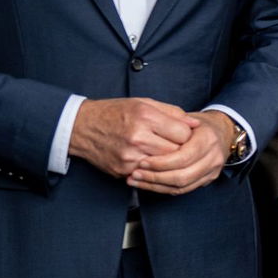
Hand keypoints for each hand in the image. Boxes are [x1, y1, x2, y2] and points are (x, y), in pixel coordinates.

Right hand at [69, 97, 196, 177]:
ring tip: (163, 152)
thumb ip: (173, 113)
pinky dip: (152, 169)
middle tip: (176, 145)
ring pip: (165, 166)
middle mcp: (138, 137)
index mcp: (145, 117)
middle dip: (180, 149)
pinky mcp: (123, 170)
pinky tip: (149, 160)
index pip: (183, 133)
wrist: (82, 127)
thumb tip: (195, 124)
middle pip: (176, 152)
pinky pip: (149, 174)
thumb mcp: (144, 103)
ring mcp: (130, 157)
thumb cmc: (115, 112)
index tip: (182, 134)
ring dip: (167, 161)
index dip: (187, 134)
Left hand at [128, 111, 231, 195]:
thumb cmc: (198, 124)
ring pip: (182, 186)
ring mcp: (212, 170)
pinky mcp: (207, 180)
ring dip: (157, 186)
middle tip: (136, 173)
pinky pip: (184, 190)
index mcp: (207, 139)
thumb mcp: (183, 117)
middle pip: (182, 175)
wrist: (221, 132)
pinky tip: (147, 185)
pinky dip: (164, 189)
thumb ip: (169, 125)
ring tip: (136, 180)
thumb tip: (147, 137)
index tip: (142, 162)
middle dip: (156, 177)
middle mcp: (213, 157)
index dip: (161, 163)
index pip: (183, 157)